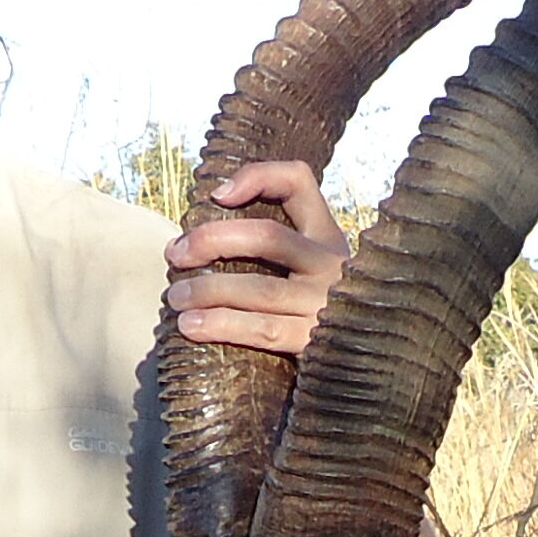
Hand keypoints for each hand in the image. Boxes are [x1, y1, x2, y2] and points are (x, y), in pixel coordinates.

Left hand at [164, 159, 348, 354]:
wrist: (361, 359)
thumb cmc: (314, 309)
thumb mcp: (307, 268)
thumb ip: (270, 246)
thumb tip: (193, 239)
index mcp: (326, 235)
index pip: (298, 182)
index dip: (256, 177)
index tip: (216, 195)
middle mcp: (331, 264)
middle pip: (268, 237)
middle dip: (212, 240)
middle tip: (175, 254)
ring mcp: (325, 304)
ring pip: (259, 288)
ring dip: (208, 290)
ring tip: (175, 297)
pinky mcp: (315, 341)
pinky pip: (262, 330)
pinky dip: (222, 325)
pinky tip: (191, 327)